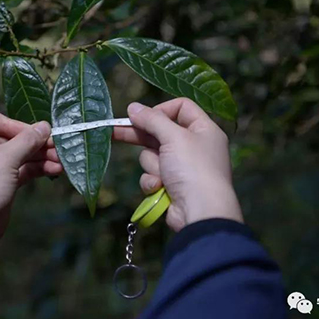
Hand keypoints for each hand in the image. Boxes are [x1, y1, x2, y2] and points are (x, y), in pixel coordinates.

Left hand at [0, 110, 61, 277]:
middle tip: (58, 148)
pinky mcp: (2, 183)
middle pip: (12, 138)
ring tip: (62, 162)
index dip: (16, 124)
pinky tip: (56, 170)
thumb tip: (45, 126)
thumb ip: (27, 140)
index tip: (34, 134)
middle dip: (36, 143)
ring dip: (41, 157)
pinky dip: (37, 169)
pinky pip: (21, 170)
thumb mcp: (6, 159)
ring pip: (20, 155)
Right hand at [113, 98, 242, 231]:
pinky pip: (153, 175)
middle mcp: (194, 146)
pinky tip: (160, 188)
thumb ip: (152, 119)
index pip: (181, 108)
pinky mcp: (172, 186)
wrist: (200, 212)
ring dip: (153, 165)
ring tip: (162, 174)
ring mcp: (183, 167)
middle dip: (140, 134)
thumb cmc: (192, 168)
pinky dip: (154, 181)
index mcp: (203, 130)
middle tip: (114, 130)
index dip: (161, 110)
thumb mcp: (173, 137)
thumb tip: (133, 107)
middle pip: (161, 132)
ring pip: (153, 156)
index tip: (143, 116)